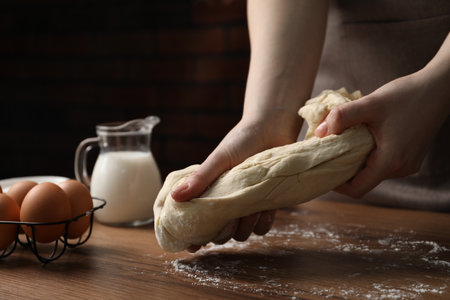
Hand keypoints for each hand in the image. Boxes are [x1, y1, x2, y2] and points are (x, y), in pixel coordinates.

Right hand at [172, 117, 299, 251]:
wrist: (272, 128)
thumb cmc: (242, 140)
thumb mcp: (218, 159)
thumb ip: (199, 179)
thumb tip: (174, 197)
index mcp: (210, 192)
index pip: (197, 220)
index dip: (194, 236)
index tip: (193, 245)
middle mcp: (227, 201)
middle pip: (220, 232)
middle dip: (222, 232)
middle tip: (227, 219)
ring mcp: (246, 204)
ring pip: (242, 232)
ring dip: (244, 226)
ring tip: (249, 207)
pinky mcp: (267, 203)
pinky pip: (263, 226)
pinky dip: (262, 221)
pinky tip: (263, 208)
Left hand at [315, 71, 449, 197]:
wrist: (440, 88)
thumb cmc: (407, 95)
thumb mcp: (370, 104)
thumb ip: (342, 117)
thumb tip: (319, 133)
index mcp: (390, 162)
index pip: (357, 189)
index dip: (337, 184)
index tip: (323, 169)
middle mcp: (401, 169)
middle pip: (364, 180)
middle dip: (344, 168)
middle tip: (328, 152)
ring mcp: (408, 164)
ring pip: (374, 171)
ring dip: (357, 160)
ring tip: (344, 142)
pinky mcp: (411, 156)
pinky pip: (384, 162)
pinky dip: (370, 154)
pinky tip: (363, 137)